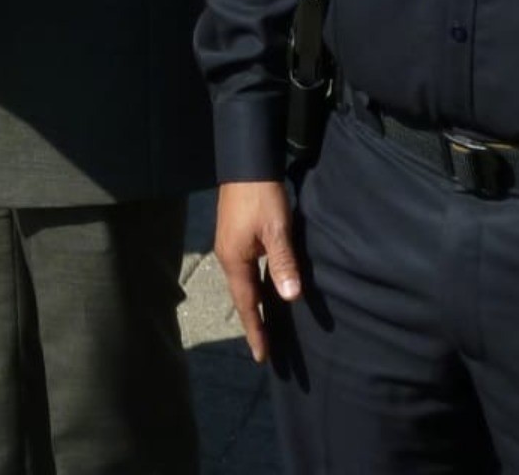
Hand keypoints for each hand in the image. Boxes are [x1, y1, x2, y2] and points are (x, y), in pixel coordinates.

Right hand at [214, 180, 302, 363]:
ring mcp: (230, 246)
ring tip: (264, 326)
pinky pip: (245, 272)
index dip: (256, 330)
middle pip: (242, 298)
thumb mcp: (277, 230)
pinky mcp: (235, 237)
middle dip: (253, 324)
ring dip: (253, 306)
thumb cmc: (262, 196)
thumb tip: (290, 298)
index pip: (247, 304)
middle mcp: (228, 257)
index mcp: (235, 260)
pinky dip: (254, 288)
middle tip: (263, 350)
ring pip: (243, 284)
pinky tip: (263, 289)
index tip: (261, 356)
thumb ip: (283, 263)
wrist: (246, 163)